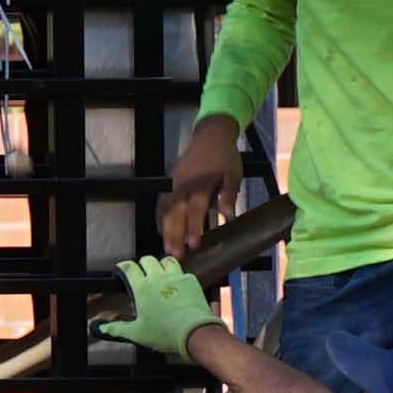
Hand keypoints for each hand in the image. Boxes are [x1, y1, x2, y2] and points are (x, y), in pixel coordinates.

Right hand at [98, 252, 215, 360]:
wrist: (195, 332)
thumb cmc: (167, 332)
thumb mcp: (137, 333)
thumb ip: (117, 328)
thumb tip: (103, 328)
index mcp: (142, 288)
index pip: (129, 267)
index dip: (124, 266)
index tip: (123, 269)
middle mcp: (158, 279)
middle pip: (147, 259)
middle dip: (143, 264)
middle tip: (142, 272)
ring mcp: (176, 278)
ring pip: (167, 260)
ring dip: (162, 264)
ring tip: (161, 272)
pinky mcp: (191, 281)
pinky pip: (183, 271)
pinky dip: (179, 274)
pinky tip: (178, 283)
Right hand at [164, 116, 243, 255]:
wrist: (210, 137)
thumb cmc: (225, 158)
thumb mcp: (233, 174)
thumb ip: (228, 194)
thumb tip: (228, 216)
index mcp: (200, 184)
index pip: (195, 209)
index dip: (193, 227)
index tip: (193, 245)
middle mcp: (183, 186)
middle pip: (176, 213)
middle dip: (175, 235)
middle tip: (175, 255)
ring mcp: (173, 184)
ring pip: (166, 210)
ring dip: (166, 230)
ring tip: (166, 248)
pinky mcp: (169, 183)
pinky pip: (161, 203)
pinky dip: (159, 218)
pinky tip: (161, 231)